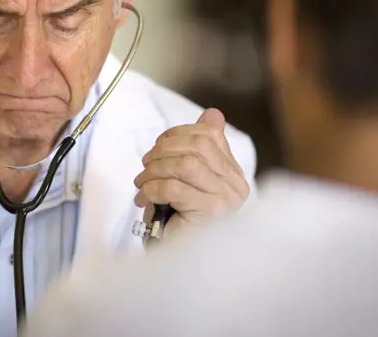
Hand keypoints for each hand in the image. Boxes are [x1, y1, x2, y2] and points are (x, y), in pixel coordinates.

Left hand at [133, 108, 249, 235]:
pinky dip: (152, 189)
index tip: (158, 145)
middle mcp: (236, 185)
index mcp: (233, 173)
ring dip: (155, 169)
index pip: (209, 136)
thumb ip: (199, 148)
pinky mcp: (210, 214)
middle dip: (164, 150)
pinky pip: (175, 188)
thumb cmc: (181, 220)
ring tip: (141, 181)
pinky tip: (143, 198)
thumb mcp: (189, 180)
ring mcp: (226, 200)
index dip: (178, 134)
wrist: (179, 262)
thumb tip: (213, 113)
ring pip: (186, 165)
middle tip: (145, 163)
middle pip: (198, 146)